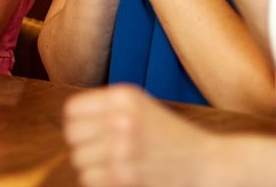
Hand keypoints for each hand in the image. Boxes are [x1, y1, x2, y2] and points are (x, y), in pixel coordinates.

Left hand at [65, 84, 212, 186]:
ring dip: (92, 166)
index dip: (79, 125)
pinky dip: (100, 181)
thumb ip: (106, 109)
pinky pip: (89, 179)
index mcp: (123, 97)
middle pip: (72, 135)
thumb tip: (67, 121)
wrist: (208, 165)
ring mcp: (121, 148)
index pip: (72, 110)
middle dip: (84, 146)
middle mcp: (120, 118)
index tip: (92, 134)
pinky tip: (121, 177)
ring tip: (116, 165)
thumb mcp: (140, 108)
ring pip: (78, 159)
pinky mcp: (123, 176)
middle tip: (104, 153)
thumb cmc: (170, 137)